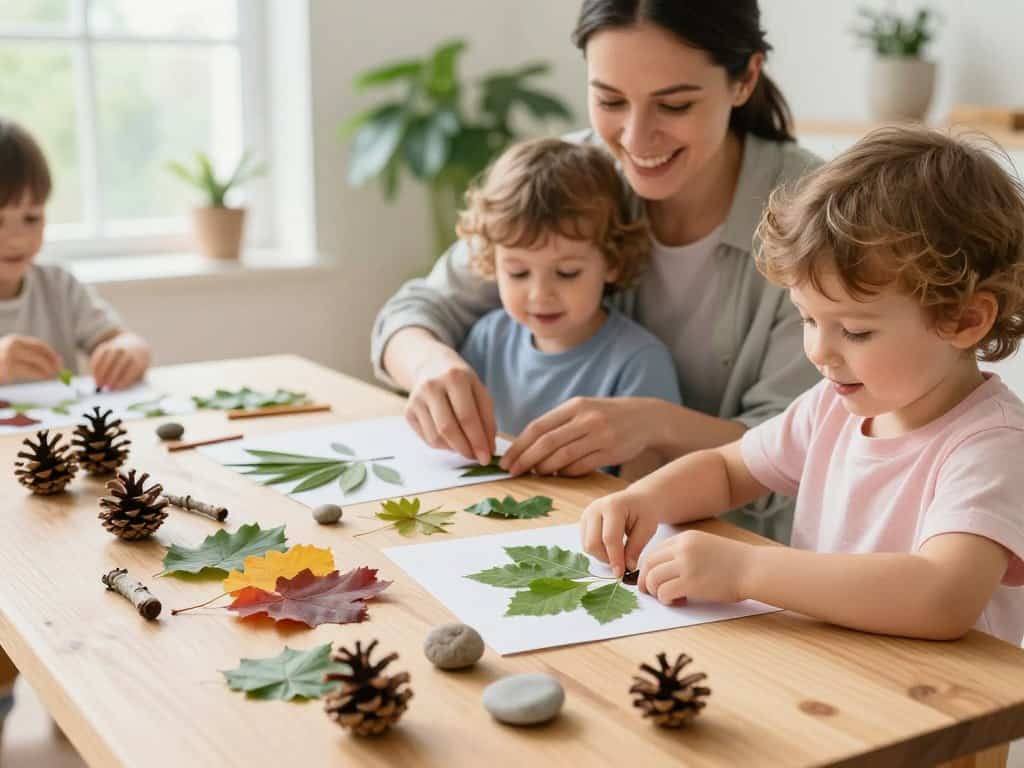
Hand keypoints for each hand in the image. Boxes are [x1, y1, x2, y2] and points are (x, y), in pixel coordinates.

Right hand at [0, 334, 61, 383]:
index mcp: (15, 340)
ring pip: (37, 362)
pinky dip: (40, 374)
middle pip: (40, 353)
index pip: (38, 344)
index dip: (51, 353)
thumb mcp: (10, 353)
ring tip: (53, 375)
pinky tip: (45, 377)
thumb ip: (26, 354)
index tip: (59, 361)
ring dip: (48, 370)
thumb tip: (51, 362)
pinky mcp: (9, 369)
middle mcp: (13, 346)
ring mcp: (10, 356)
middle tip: (59, 370)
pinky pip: (30, 371)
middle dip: (52, 362)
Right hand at [89, 332, 149, 389]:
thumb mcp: (140, 373)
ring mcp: (116, 347)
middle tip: (105, 387)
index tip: (116, 388)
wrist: (135, 346)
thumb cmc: (136, 366)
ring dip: (101, 372)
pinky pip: (98, 355)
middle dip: (111, 377)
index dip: (123, 379)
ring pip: (107, 359)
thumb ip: (131, 381)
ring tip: (98, 383)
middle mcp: (127, 352)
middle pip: (119, 364)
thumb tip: (117, 390)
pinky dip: (95, 365)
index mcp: (138, 359)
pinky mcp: (106, 346)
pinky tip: (94, 374)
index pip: (131, 370)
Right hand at [404, 350, 495, 464]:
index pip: (467, 416)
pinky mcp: (408, 411)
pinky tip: (452, 440)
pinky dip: (443, 445)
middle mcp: (432, 386)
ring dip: (455, 449)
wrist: (432, 366)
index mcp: (454, 378)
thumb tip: (489, 448)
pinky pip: (427, 438)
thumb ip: (487, 418)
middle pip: (448, 429)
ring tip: (467, 447)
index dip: (478, 440)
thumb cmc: (461, 382)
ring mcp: (416, 399)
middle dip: (465, 449)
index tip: (487, 457)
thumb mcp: (479, 391)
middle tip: (477, 458)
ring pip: (436, 437)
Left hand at [501, 396, 655, 475]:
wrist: (647, 418)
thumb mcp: (583, 410)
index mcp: (574, 406)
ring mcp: (600, 434)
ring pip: (562, 456)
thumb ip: (559, 424)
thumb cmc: (607, 416)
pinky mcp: (611, 451)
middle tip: (512, 472)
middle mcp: (586, 418)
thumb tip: (527, 447)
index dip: (519, 446)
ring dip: (544, 468)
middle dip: (525, 459)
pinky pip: (581, 466)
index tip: (506, 461)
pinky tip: (559, 475)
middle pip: (547, 442)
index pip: (538, 427)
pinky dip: (566, 472)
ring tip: (535, 474)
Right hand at [580, 490, 658, 577]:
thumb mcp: (647, 529)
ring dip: (602, 556)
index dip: (615, 558)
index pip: (610, 538)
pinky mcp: (583, 522)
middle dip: (607, 559)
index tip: (621, 574)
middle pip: (592, 543)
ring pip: (587, 546)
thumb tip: (627, 568)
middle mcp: (595, 509)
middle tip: (622, 565)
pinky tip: (611, 548)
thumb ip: (635, 548)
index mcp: (613, 506)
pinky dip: (598, 551)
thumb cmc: (645, 512)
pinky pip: (585, 544)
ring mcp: (586, 515)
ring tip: (619, 554)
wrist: (638, 500)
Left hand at [638, 530, 752, 604]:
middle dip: (644, 579)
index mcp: (685, 538)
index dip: (648, 567)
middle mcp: (682, 548)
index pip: (654, 551)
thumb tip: (664, 570)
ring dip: (655, 591)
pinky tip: (677, 602)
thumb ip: (685, 553)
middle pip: (648, 563)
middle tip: (649, 591)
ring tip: (667, 597)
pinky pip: (664, 592)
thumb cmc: (734, 562)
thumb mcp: (706, 546)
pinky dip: (666, 600)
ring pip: (652, 578)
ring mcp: (685, 564)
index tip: (651, 578)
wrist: (753, 568)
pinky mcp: (690, 582)